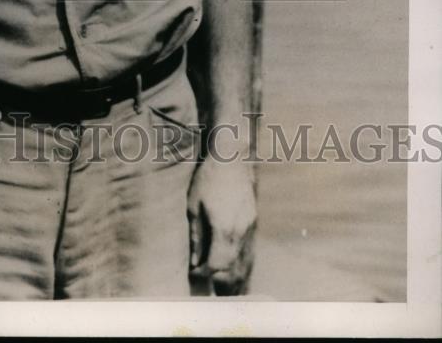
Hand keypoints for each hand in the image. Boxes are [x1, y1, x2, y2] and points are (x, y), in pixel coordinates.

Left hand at [187, 155, 256, 294]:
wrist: (232, 157)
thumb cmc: (208, 179)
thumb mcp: (193, 205)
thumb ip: (195, 236)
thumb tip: (195, 261)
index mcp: (224, 228)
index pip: (216, 264)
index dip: (204, 273)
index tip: (194, 274)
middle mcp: (241, 233)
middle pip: (235, 271)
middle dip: (221, 284)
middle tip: (208, 289)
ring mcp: (251, 229)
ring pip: (247, 266)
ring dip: (236, 281)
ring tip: (223, 291)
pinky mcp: (254, 224)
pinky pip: (251, 254)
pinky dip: (244, 268)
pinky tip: (237, 275)